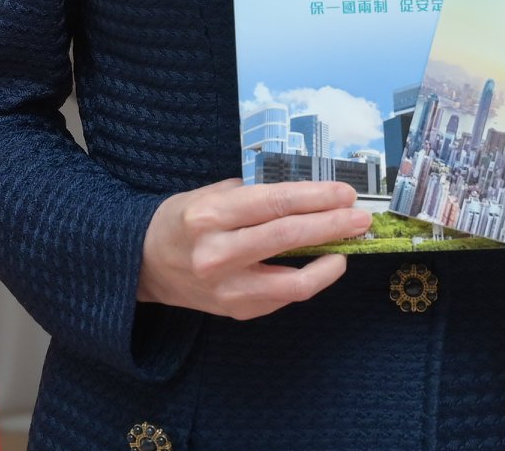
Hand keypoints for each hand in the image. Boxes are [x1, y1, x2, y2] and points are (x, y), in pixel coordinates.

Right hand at [138, 177, 370, 319]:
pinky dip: (310, 280)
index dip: (317, 198)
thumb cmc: (183, 220)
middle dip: (332, 224)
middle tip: (360, 216)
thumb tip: (310, 195)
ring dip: (330, 260)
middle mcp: (217, 253)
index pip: (276, 203)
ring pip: (293, 281)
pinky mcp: (236, 311)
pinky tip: (325, 263)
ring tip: (349, 244)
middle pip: (288, 237)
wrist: (144, 263)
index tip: (345, 193)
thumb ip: (255, 195)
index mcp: (210, 215)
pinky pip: (284, 297)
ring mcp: (226, 289)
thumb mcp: (211, 194)